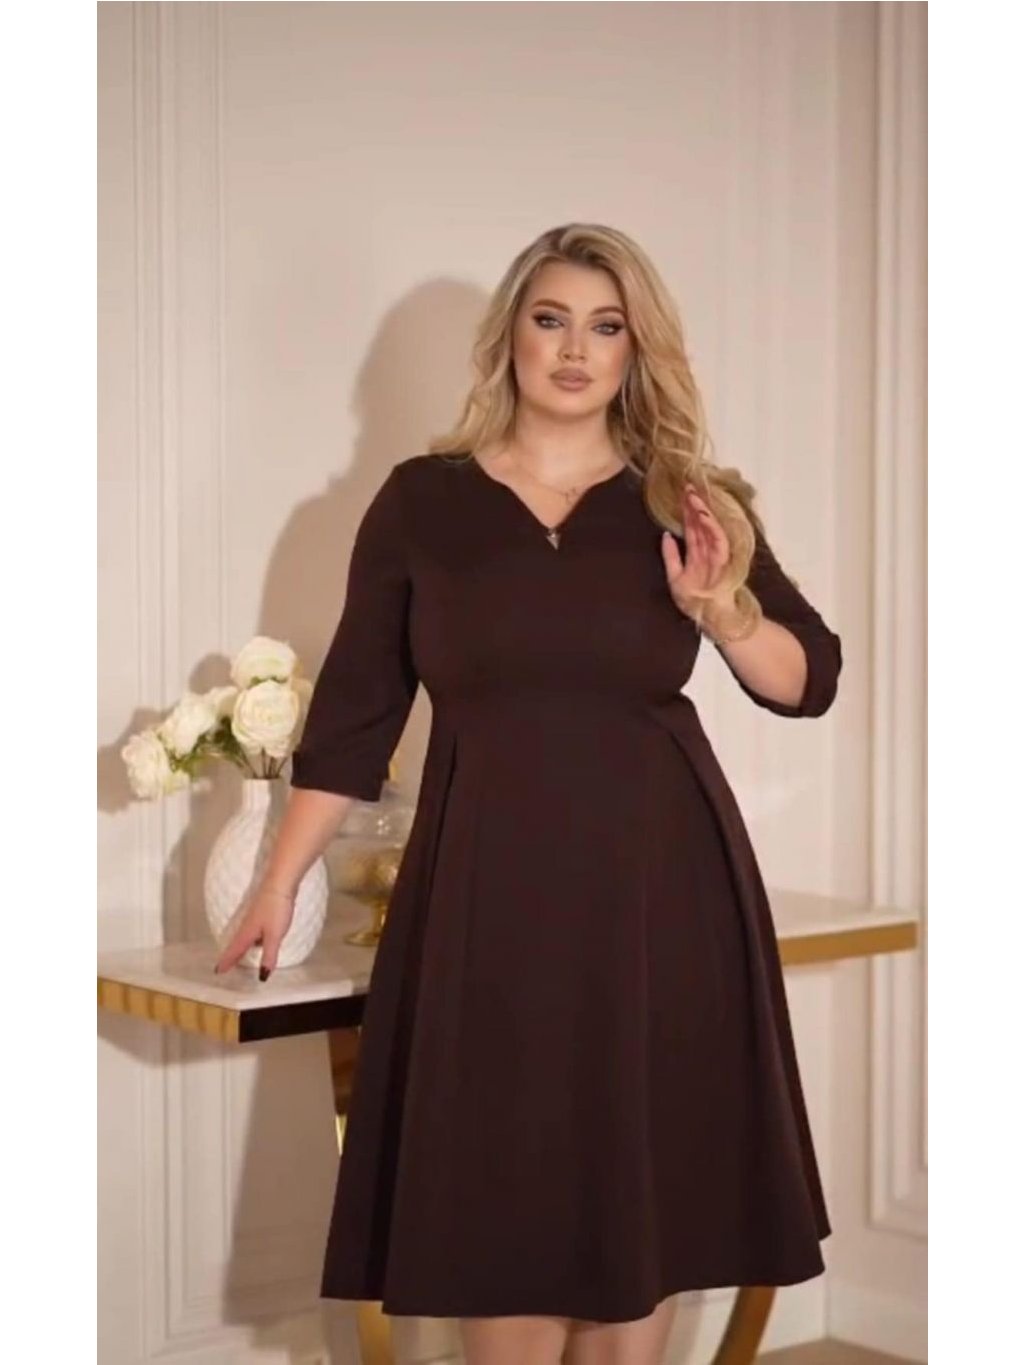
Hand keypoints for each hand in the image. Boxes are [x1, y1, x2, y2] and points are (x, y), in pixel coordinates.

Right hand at [213, 880, 295, 979]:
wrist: (280, 883)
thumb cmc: (276, 909)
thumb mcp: (274, 936)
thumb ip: (269, 955)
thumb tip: (262, 976)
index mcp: (247, 932)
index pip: (235, 950)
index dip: (227, 961)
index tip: (218, 971)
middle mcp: (247, 925)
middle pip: (236, 943)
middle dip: (230, 955)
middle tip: (224, 965)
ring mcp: (253, 916)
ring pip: (243, 936)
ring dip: (239, 946)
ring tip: (237, 955)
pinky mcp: (261, 911)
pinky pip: (251, 929)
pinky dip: (250, 938)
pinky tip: (257, 938)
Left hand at [660, 485, 732, 619]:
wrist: (711, 619)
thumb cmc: (694, 601)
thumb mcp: (674, 577)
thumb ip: (670, 557)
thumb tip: (665, 535)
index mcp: (697, 553)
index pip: (691, 527)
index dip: (685, 511)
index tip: (679, 493)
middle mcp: (707, 550)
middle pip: (700, 523)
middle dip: (694, 504)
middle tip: (686, 485)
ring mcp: (716, 554)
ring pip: (709, 528)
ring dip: (702, 511)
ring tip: (693, 496)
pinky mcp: (724, 561)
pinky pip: (719, 541)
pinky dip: (712, 528)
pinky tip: (704, 516)